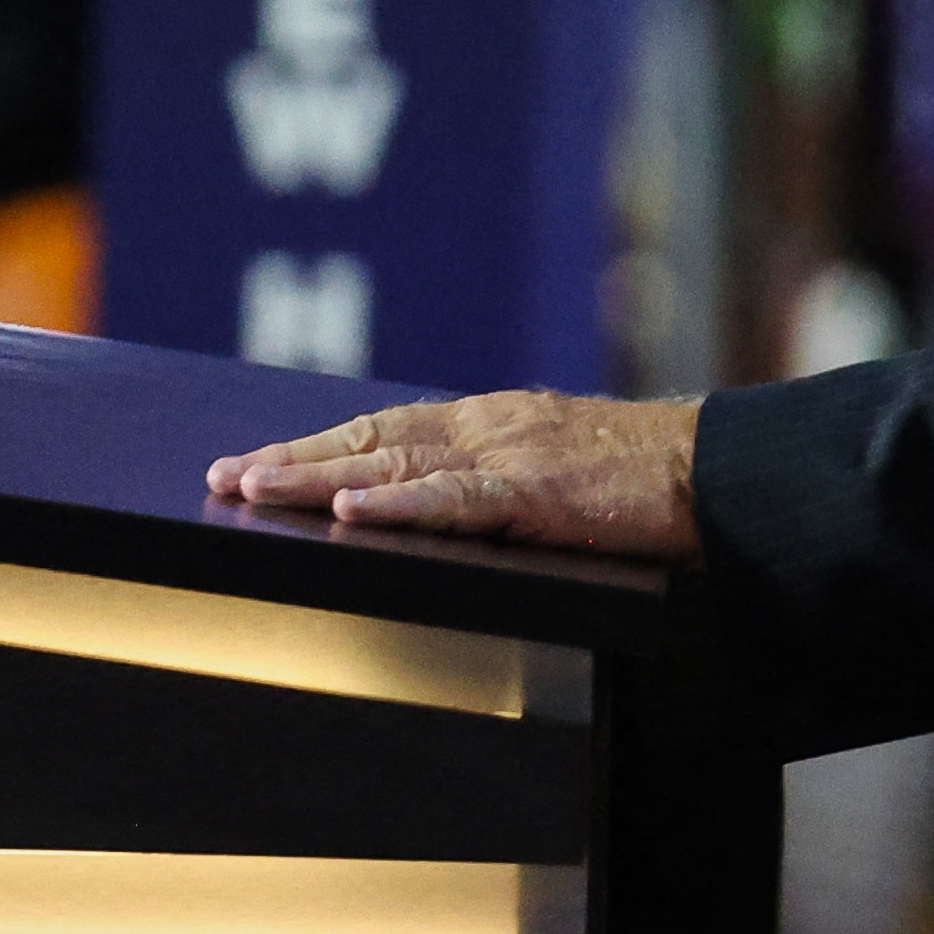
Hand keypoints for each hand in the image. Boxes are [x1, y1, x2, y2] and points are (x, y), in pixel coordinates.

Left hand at [207, 390, 703, 561]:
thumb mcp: (552, 470)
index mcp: (488, 422)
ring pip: (395, 462)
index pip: (382, 429)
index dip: (314, 447)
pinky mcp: (536, 492)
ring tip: (257, 490)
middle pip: (369, 440)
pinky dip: (400, 504)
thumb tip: (433, 507)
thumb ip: (493, 482)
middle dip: (292, 461)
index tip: (253, 464)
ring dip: (320, 478)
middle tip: (221, 478)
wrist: (711, 470)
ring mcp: (509, 453)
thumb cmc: (640, 481)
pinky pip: (456, 500)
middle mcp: (486, 425)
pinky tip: (354, 511)